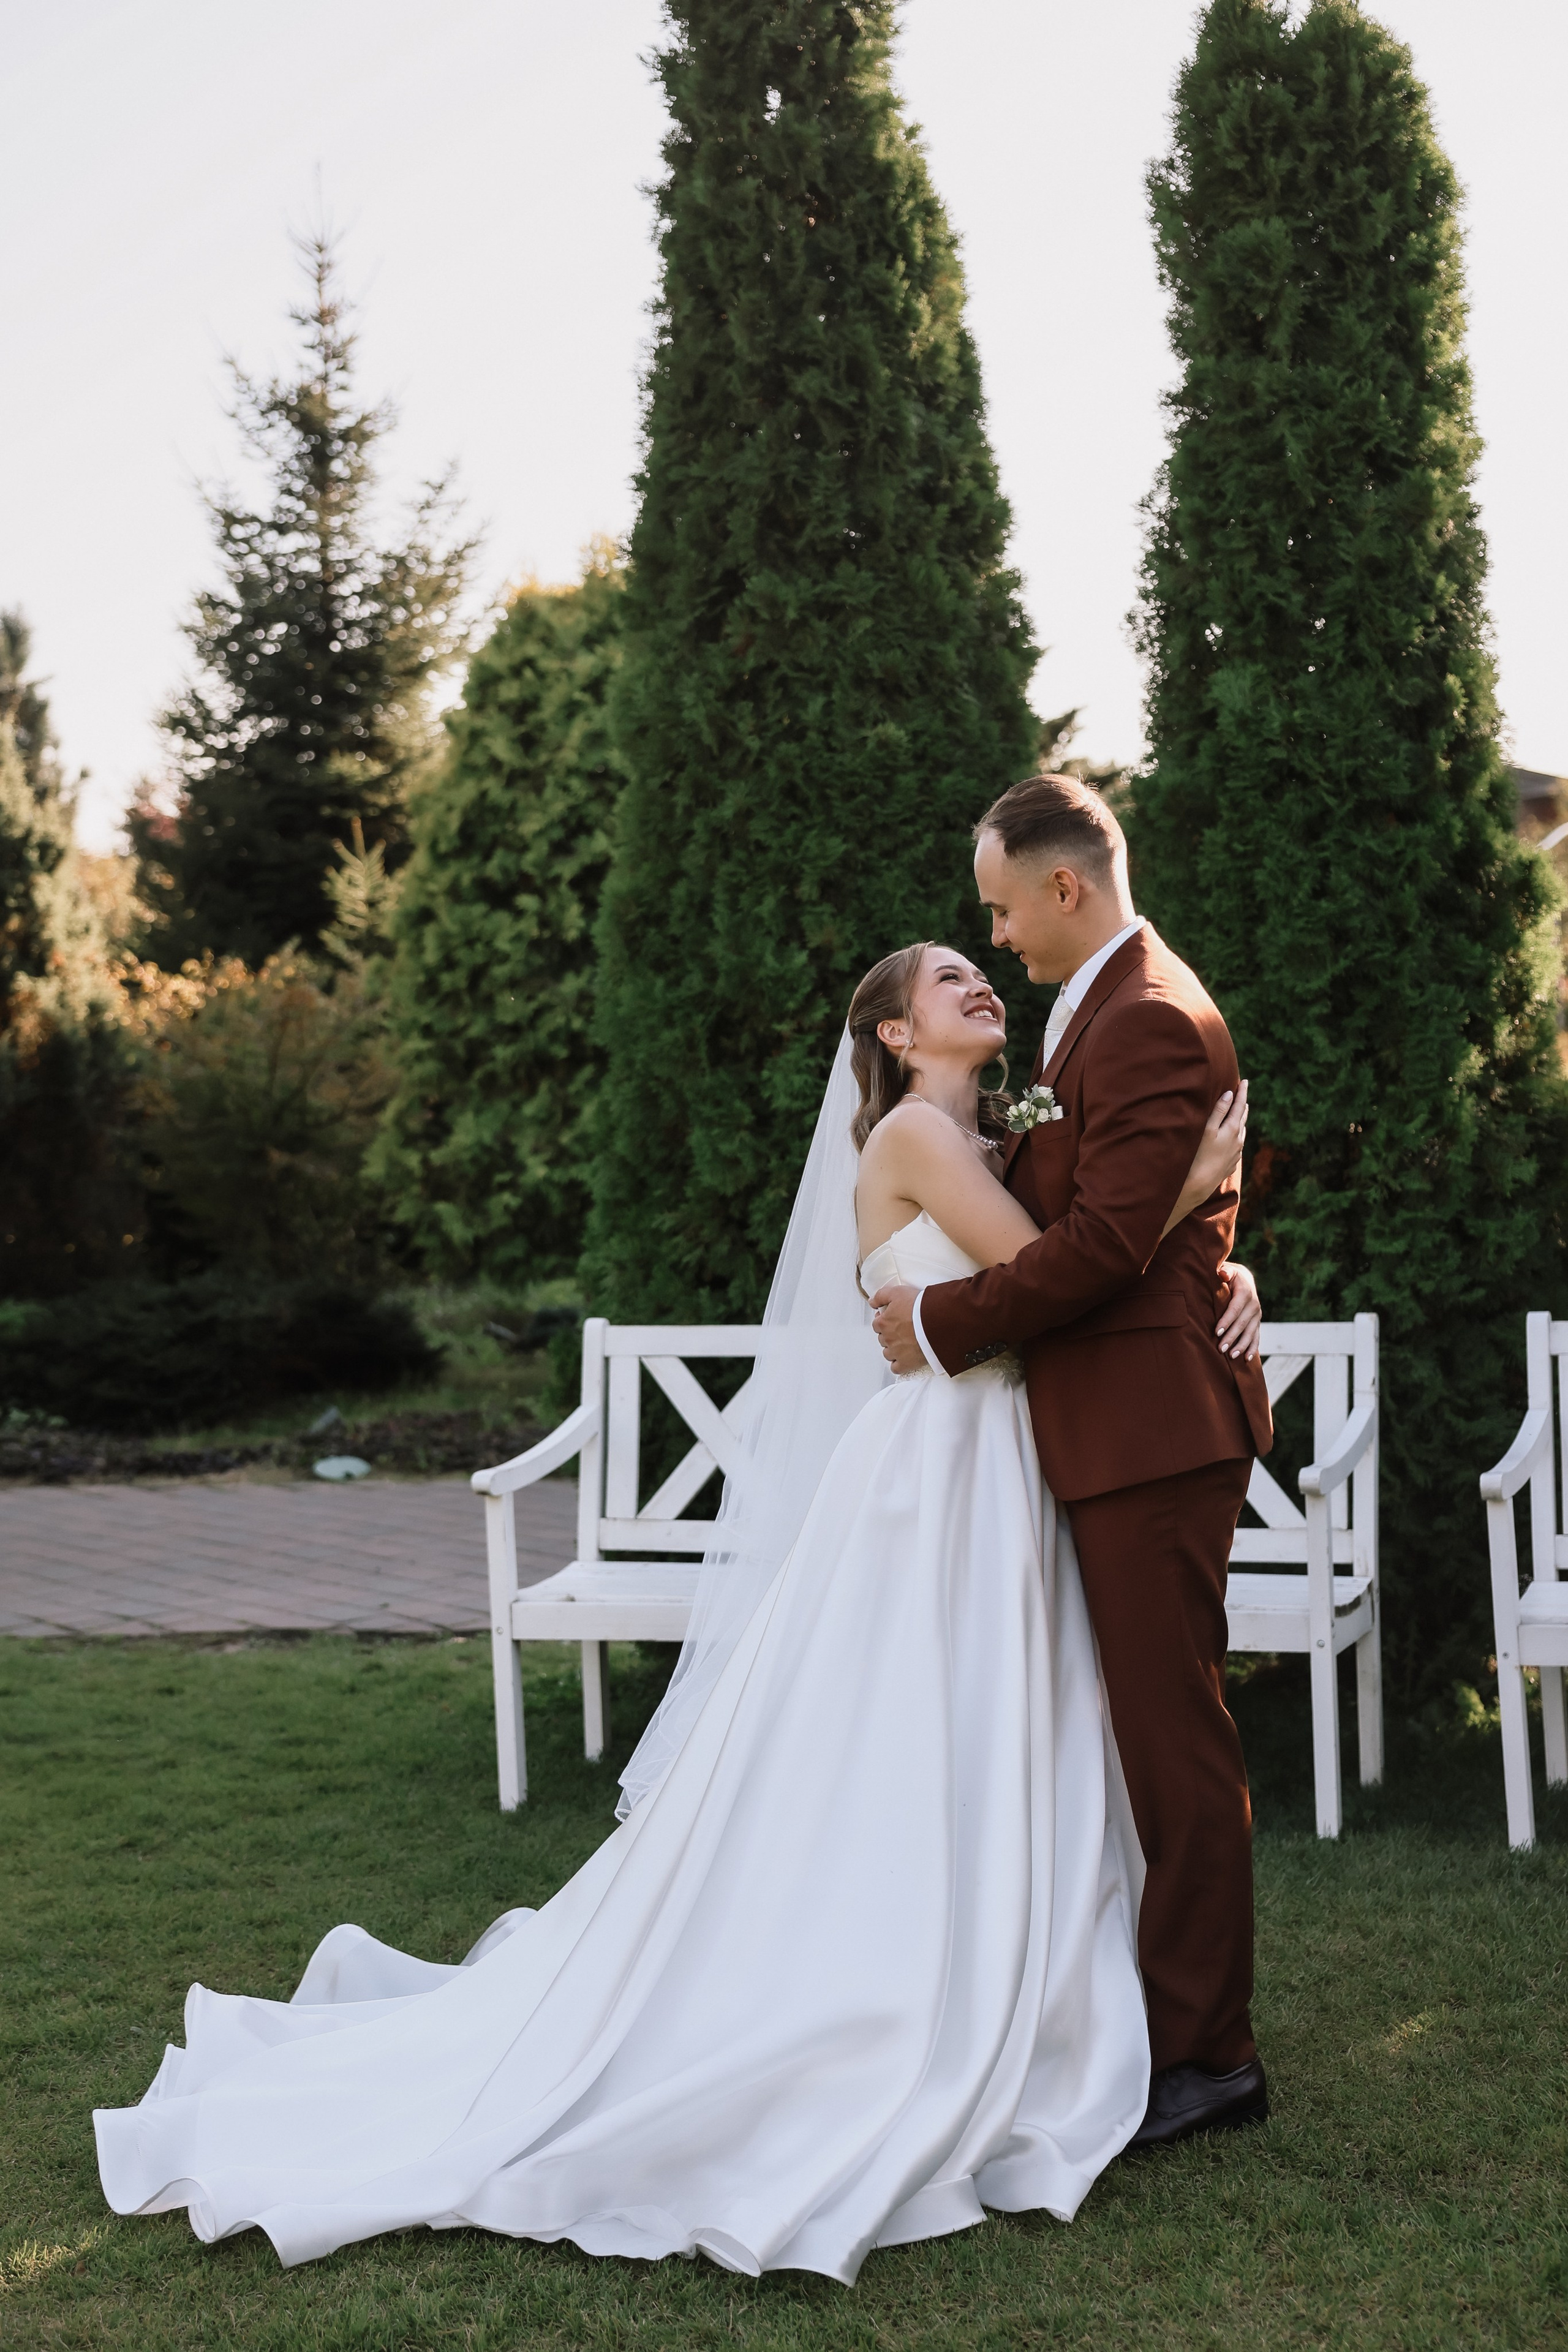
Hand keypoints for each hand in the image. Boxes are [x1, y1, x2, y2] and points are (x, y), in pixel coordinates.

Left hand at [870, 1282, 925, 1373]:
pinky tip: (904, 1358)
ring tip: (905, 1343)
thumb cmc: (920, 1307)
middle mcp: (887, 1339)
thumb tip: (872, 1302)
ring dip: (893, 1349)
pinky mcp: (906, 1363)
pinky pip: (896, 1368)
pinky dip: (899, 1364)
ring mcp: (896, 1352)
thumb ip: (881, 1296)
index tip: (893, 1319)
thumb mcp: (898, 1292)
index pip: (877, 1324)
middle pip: (883, 1338)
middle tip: (902, 1329)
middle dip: (889, 1334)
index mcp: (883, 1323)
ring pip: (888, 1353)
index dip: (884, 1321)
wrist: (937, 1322)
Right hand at [1193, 1077, 1248, 1198]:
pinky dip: (1236, 1135)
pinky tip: (1233, 1137)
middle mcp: (1238, 1140)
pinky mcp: (1232, 1163)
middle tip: (1243, 1094)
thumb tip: (1230, 1094)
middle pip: (1243, 1118)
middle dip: (1243, 1105)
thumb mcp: (1207, 1129)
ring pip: (1242, 1132)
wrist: (1199, 1184)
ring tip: (1241, 1112)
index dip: (1242, 1092)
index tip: (1245, 1080)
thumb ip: (1219, 1111)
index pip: (1240, 1105)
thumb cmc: (1199, 1154)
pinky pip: (1237, 1144)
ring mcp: (1236, 1153)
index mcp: (1233, 1129)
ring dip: (1241, 1120)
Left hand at [1216, 1261, 1261, 1360]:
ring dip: (1241, 1345)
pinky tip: (1246, 1359)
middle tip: (1220, 1348)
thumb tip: (1222, 1273)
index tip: (1217, 1331)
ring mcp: (1256, 1315)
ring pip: (1250, 1333)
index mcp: (1245, 1292)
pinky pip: (1256, 1337)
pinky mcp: (1257, 1323)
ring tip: (1232, 1356)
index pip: (1235, 1308)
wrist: (1244, 1280)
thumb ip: (1224, 1271)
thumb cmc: (1229, 1276)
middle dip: (1232, 1337)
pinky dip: (1252, 1348)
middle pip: (1242, 1323)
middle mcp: (1253, 1305)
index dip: (1227, 1320)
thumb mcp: (1227, 1270)